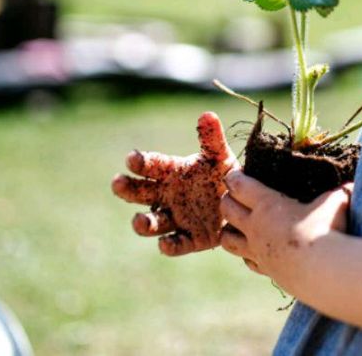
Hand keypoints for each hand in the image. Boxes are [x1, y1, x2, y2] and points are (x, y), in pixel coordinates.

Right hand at [111, 111, 238, 255]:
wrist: (244, 203)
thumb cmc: (224, 175)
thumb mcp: (220, 156)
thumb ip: (212, 139)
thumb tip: (207, 115)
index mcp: (172, 173)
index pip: (152, 165)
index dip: (141, 162)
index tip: (131, 158)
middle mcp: (168, 196)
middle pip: (140, 193)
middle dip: (127, 189)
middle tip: (117, 183)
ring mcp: (177, 218)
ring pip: (153, 223)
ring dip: (143, 223)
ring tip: (139, 220)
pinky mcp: (191, 239)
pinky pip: (177, 244)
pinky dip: (169, 245)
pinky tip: (165, 244)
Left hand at [218, 170, 352, 288]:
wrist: (324, 272)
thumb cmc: (328, 230)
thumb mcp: (336, 202)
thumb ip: (339, 192)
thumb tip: (352, 185)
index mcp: (268, 204)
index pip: (239, 185)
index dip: (234, 177)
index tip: (235, 174)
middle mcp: (256, 227)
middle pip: (226, 209)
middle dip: (227, 200)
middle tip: (234, 195)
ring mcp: (258, 251)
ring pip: (227, 240)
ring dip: (228, 230)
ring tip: (237, 225)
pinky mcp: (266, 270)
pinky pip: (247, 261)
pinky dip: (247, 254)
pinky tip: (256, 251)